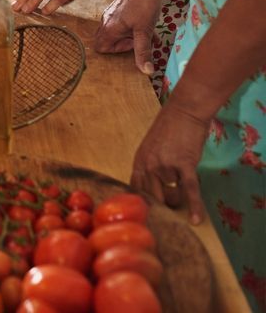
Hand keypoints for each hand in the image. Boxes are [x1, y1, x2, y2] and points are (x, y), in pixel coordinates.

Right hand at [95, 0, 162, 76]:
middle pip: (107, 40)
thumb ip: (143, 52)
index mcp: (109, 28)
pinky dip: (133, 28)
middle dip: (125, 44)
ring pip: (116, 31)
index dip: (116, 51)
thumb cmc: (144, 5)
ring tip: (148, 33)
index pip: (101, 48)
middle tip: (140, 40)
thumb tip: (146, 71)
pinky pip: (121, 23)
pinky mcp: (118, 7)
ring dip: (131, 36)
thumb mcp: (144, 32)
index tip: (132, 44)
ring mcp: (111, 13)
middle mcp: (106, 20)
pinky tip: (148, 24)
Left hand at [130, 98, 208, 222]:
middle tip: (170, 208)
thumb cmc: (169, 130)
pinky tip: (196, 219)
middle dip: (163, 206)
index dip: (142, 203)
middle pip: (153, 197)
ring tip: (182, 192)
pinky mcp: (184, 164)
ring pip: (172, 195)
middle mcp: (148, 164)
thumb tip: (156, 193)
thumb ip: (150, 168)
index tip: (147, 214)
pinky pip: (189, 190)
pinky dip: (194, 206)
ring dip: (179, 199)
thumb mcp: (151, 149)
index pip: (135, 189)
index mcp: (139, 160)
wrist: (184, 112)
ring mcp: (165, 164)